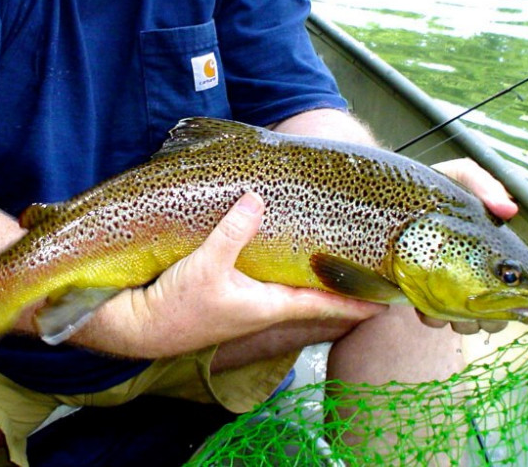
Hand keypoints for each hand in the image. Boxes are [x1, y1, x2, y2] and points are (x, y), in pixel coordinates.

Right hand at [70, 192, 385, 357]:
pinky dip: (284, 272)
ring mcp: (246, 305)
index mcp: (267, 306)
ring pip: (290, 290)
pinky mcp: (228, 297)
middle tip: (367, 269)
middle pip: (312, 297)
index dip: (356, 300)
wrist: (138, 327)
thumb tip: (256, 200)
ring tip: (333, 260)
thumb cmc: (175, 307)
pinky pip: (267, 284)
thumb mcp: (205, 267)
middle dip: (340, 286)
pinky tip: (283, 258)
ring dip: (312, 279)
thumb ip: (232, 233)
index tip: (388, 297)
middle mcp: (262, 308)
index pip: (323, 304)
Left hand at [420, 158, 517, 334]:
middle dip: (487, 316)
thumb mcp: (458, 175)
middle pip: (493, 314)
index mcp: (491, 251)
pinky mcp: (419, 292)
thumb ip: (483, 184)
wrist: (382, 197)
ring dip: (459, 319)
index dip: (516, 301)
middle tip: (474, 306)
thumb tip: (510, 210)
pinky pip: (432, 316)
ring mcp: (446, 285)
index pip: (517, 286)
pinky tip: (422, 304)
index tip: (506, 301)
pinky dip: (431, 315)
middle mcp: (473, 272)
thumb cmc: (428, 188)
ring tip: (446, 305)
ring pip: (465, 321)